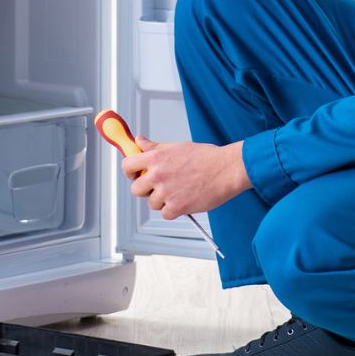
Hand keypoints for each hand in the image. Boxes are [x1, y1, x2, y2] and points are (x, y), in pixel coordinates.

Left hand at [122, 136, 250, 219]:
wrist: (226, 169)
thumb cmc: (207, 157)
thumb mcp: (177, 146)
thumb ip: (154, 147)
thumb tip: (139, 141)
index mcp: (156, 157)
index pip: (128, 165)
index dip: (130, 171)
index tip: (135, 174)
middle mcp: (158, 175)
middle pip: (136, 189)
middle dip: (145, 189)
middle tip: (158, 185)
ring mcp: (166, 192)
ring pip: (152, 203)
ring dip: (162, 200)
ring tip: (177, 190)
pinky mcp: (177, 207)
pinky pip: (165, 214)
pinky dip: (173, 210)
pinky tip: (183, 199)